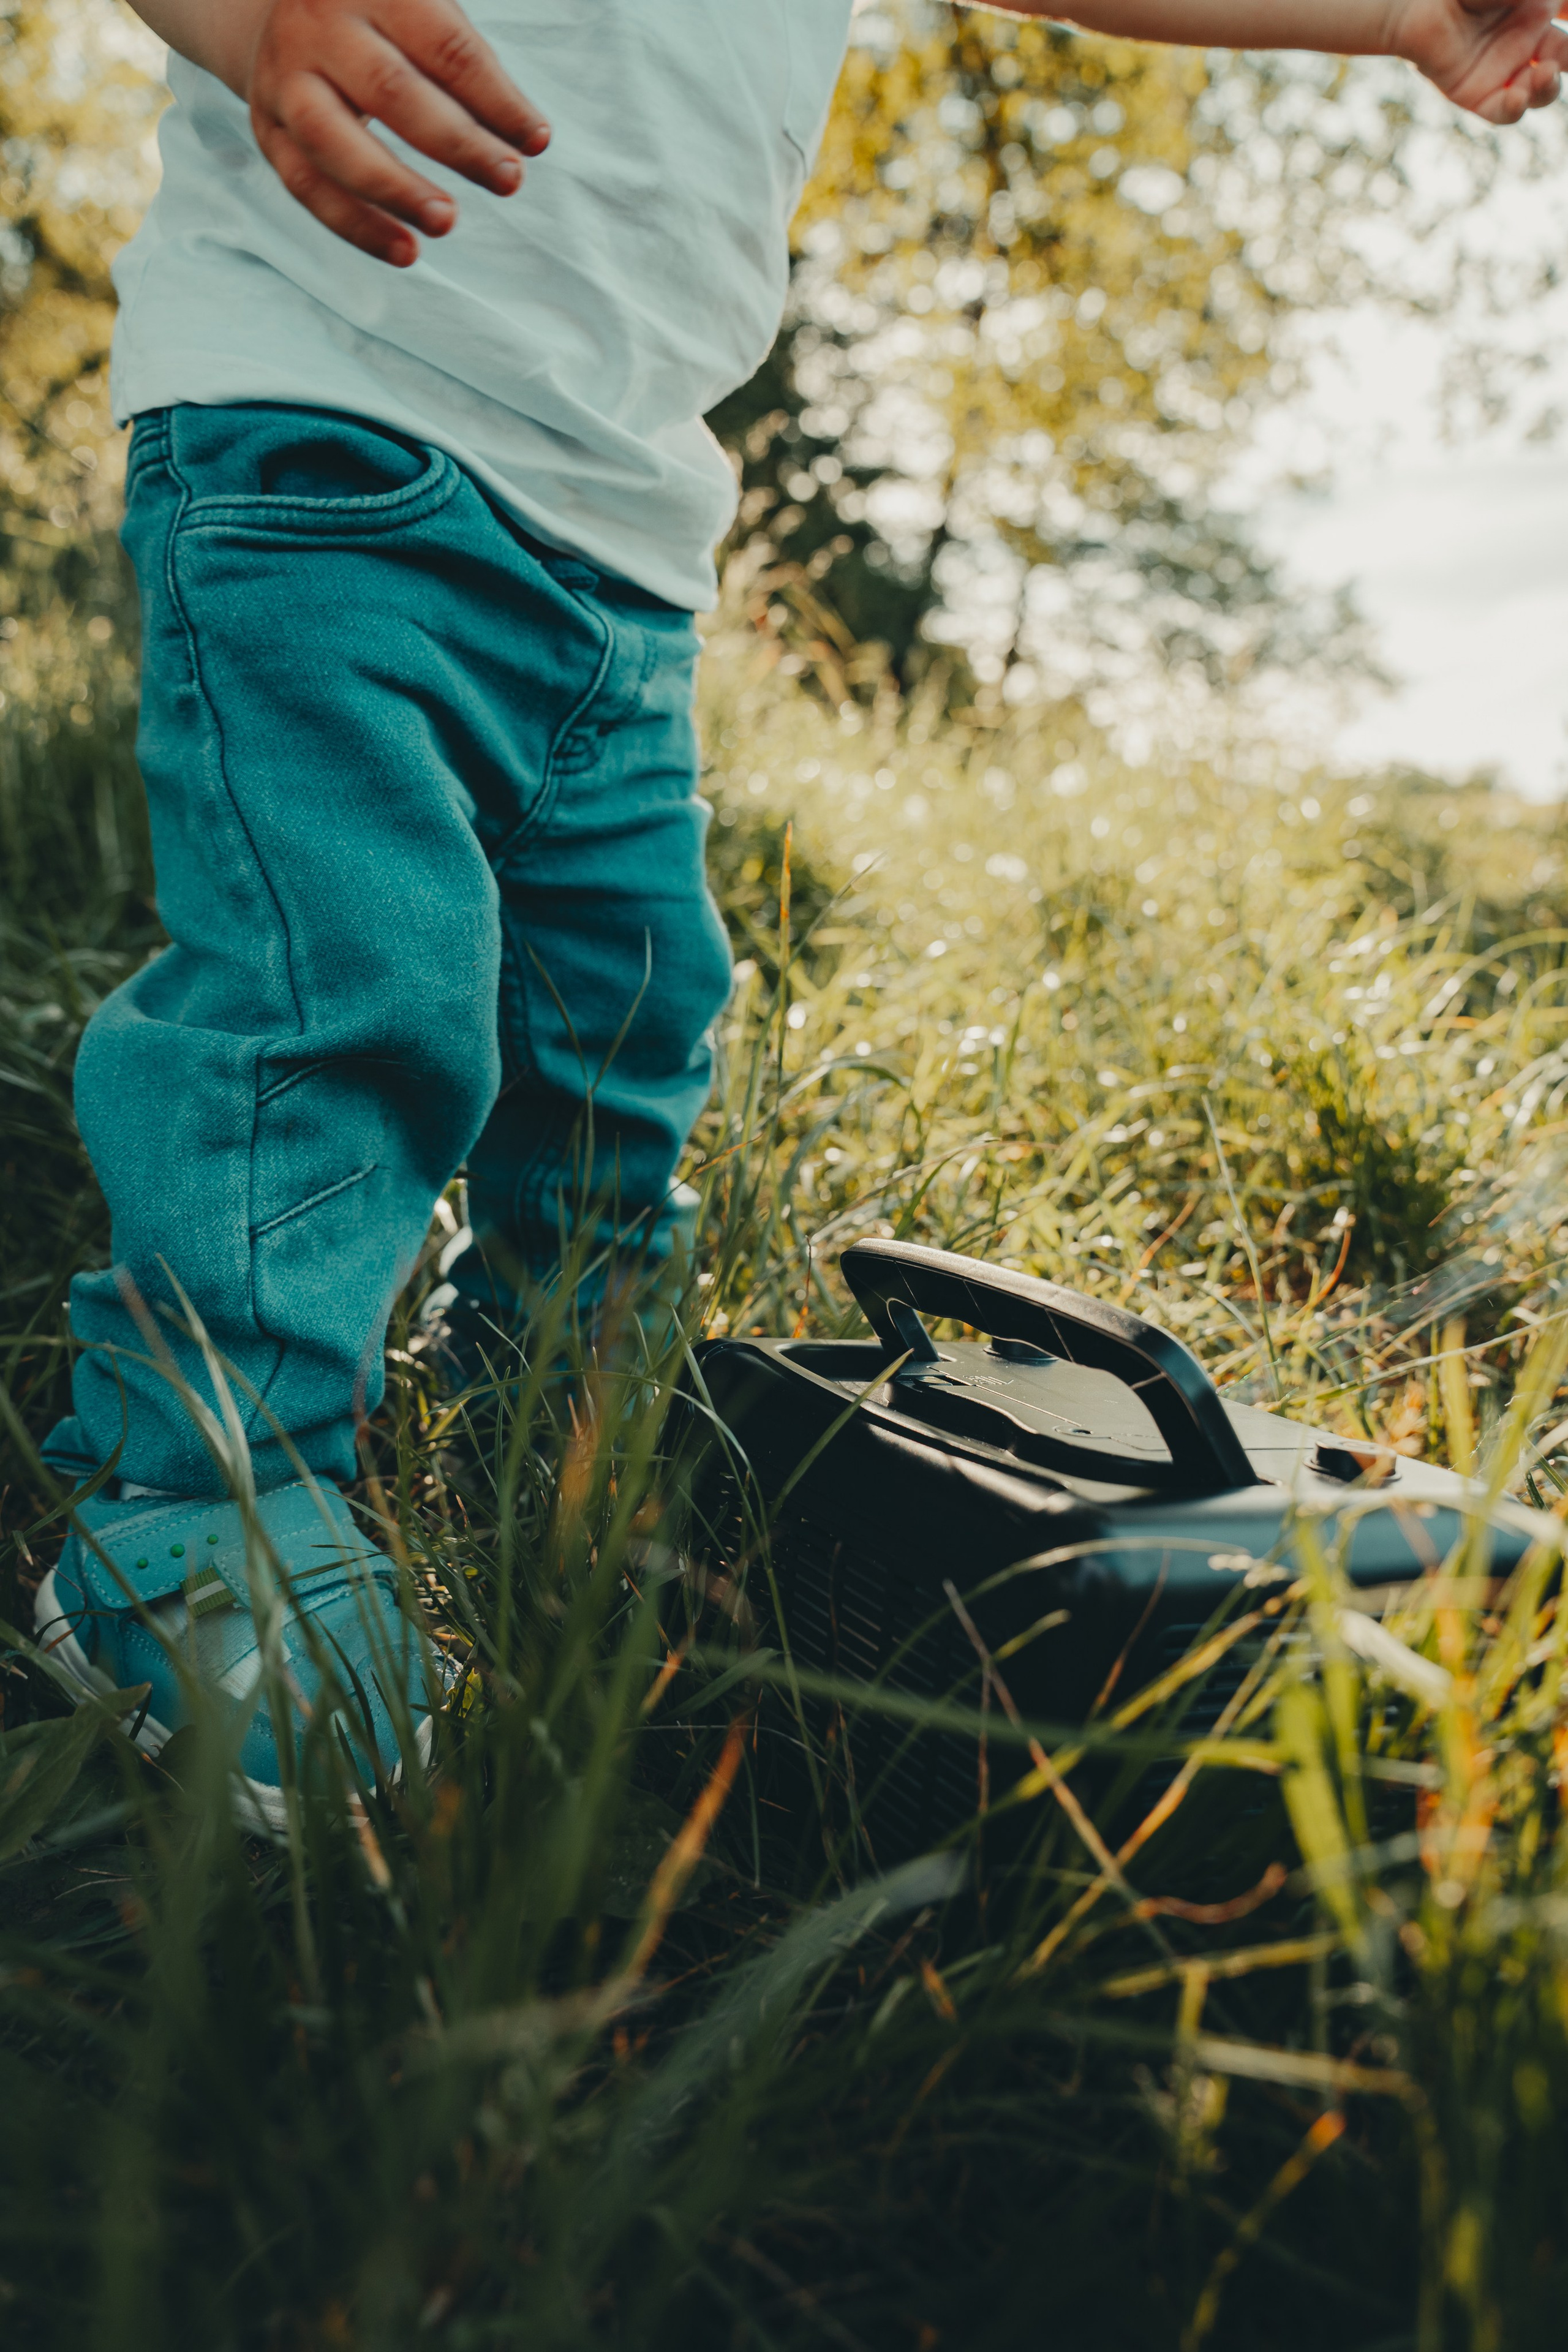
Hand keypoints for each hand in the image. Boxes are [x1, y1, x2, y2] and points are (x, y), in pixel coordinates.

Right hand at [240, 0, 549, 266]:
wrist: (275, 8)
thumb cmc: (376, 14)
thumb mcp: (420, 6)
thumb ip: (465, 59)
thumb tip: (528, 135)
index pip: (444, 47)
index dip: (496, 98)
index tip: (537, 141)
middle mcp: (319, 26)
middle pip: (391, 91)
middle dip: (457, 143)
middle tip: (509, 180)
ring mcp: (285, 78)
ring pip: (336, 143)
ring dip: (396, 191)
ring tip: (448, 223)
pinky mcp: (267, 128)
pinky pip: (308, 187)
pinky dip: (357, 226)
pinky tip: (405, 252)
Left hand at [1391, 0, 1567, 119]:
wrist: (1416, 3)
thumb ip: (1551, 0)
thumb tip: (1562, 8)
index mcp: (1537, 6)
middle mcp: (1524, 39)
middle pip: (1565, 57)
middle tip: (1565, 56)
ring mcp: (1501, 69)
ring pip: (1540, 90)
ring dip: (1549, 87)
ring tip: (1544, 74)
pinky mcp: (1474, 95)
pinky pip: (1502, 112)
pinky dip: (1514, 109)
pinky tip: (1517, 97)